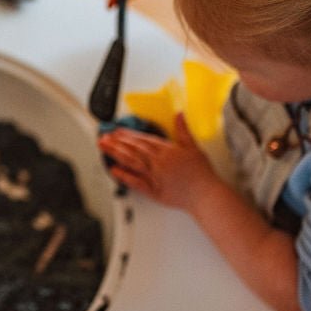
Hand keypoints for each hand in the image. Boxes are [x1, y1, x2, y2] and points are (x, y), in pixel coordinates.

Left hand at [97, 114, 221, 211]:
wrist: (206, 195)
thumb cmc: (201, 174)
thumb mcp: (193, 147)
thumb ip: (183, 130)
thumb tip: (179, 115)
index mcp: (167, 151)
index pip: (143, 140)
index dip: (128, 134)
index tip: (117, 131)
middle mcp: (159, 162)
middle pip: (134, 149)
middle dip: (117, 142)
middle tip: (103, 137)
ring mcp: (155, 176)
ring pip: (132, 162)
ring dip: (116, 153)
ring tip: (103, 147)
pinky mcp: (154, 191)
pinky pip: (136, 182)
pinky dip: (124, 175)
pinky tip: (113, 170)